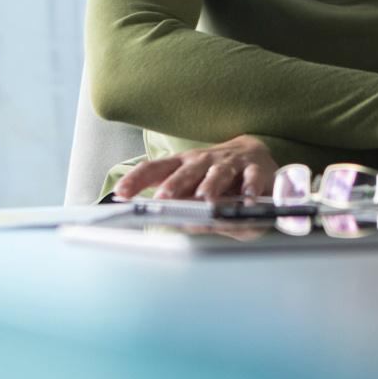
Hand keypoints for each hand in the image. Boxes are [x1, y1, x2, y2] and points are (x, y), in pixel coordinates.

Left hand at [112, 134, 277, 201]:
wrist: (255, 154)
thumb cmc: (219, 177)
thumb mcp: (196, 188)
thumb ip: (186, 208)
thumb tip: (177, 224)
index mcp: (184, 166)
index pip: (156, 169)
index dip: (137, 179)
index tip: (121, 193)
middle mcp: (204, 161)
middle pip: (187, 171)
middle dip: (175, 185)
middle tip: (165, 198)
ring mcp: (230, 163)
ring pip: (218, 173)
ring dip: (210, 186)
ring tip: (205, 200)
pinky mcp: (255, 169)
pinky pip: (252, 179)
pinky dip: (249, 189)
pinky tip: (246, 201)